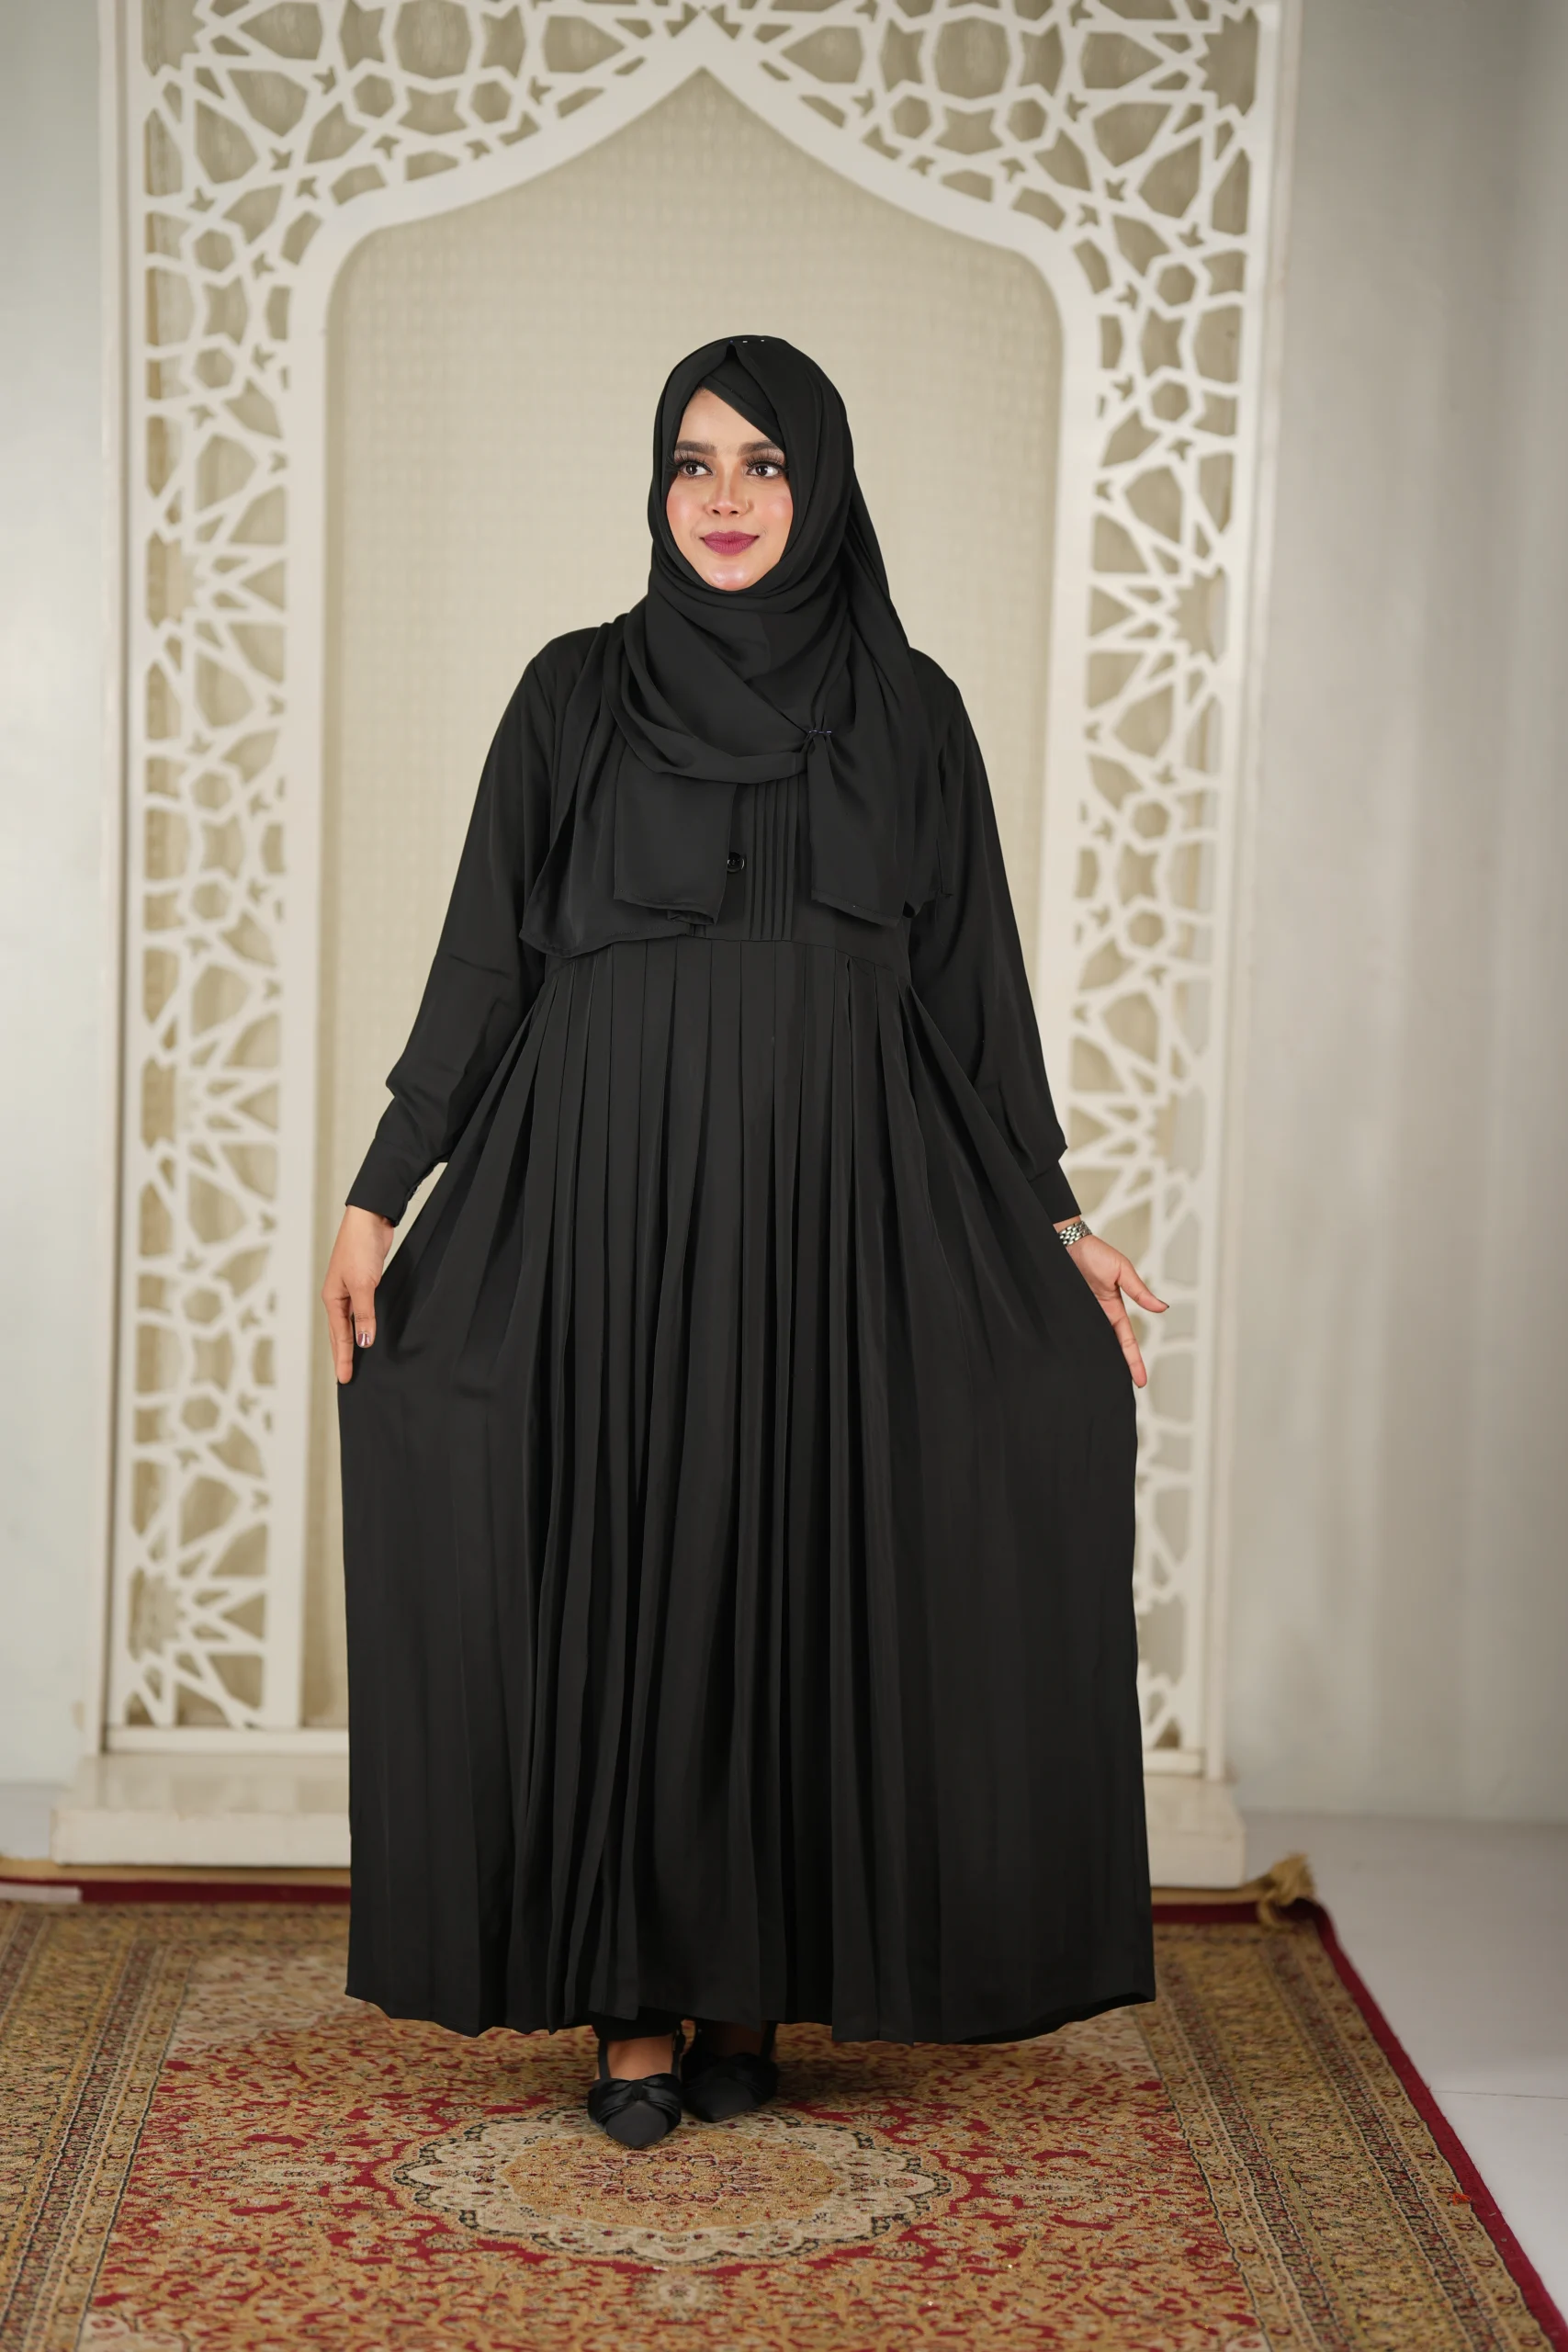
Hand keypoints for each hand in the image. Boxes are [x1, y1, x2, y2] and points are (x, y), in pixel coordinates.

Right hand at [321, 1207, 394, 1384]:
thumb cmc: (360, 1247)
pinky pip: (362, 1310)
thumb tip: (363, 1341)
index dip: (343, 1358)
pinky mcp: (365, 1282)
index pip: (339, 1336)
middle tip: (345, 1377)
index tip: (344, 1379)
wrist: (370, 1219)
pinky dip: (363, 1324)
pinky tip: (367, 1330)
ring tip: (353, 1360)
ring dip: (351, 1341)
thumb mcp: (363, 1284)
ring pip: (350, 1322)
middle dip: (342, 1355)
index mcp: (333, 1298)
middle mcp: (339, 1296)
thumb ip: (364, 1314)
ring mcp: (351, 1289)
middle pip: (339, 1332)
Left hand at [1057, 1225, 1166, 1387]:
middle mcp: (1097, 1316)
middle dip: (1116, 1369)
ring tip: (1098, 1386)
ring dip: (1094, 1362)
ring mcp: (1080, 1316)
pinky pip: (1071, 1333)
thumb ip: (1140, 1291)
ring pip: (1090, 1345)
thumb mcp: (1123, 1271)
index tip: (1141, 1382)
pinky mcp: (1064, 1313)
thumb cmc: (1095, 1252)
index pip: (1126, 1341)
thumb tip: (1162, 1308)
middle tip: (1118, 1392)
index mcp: (1113, 1309)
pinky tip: (1072, 1362)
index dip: (1133, 1361)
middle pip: (1109, 1349)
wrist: (1064, 1241)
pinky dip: (1073, 1348)